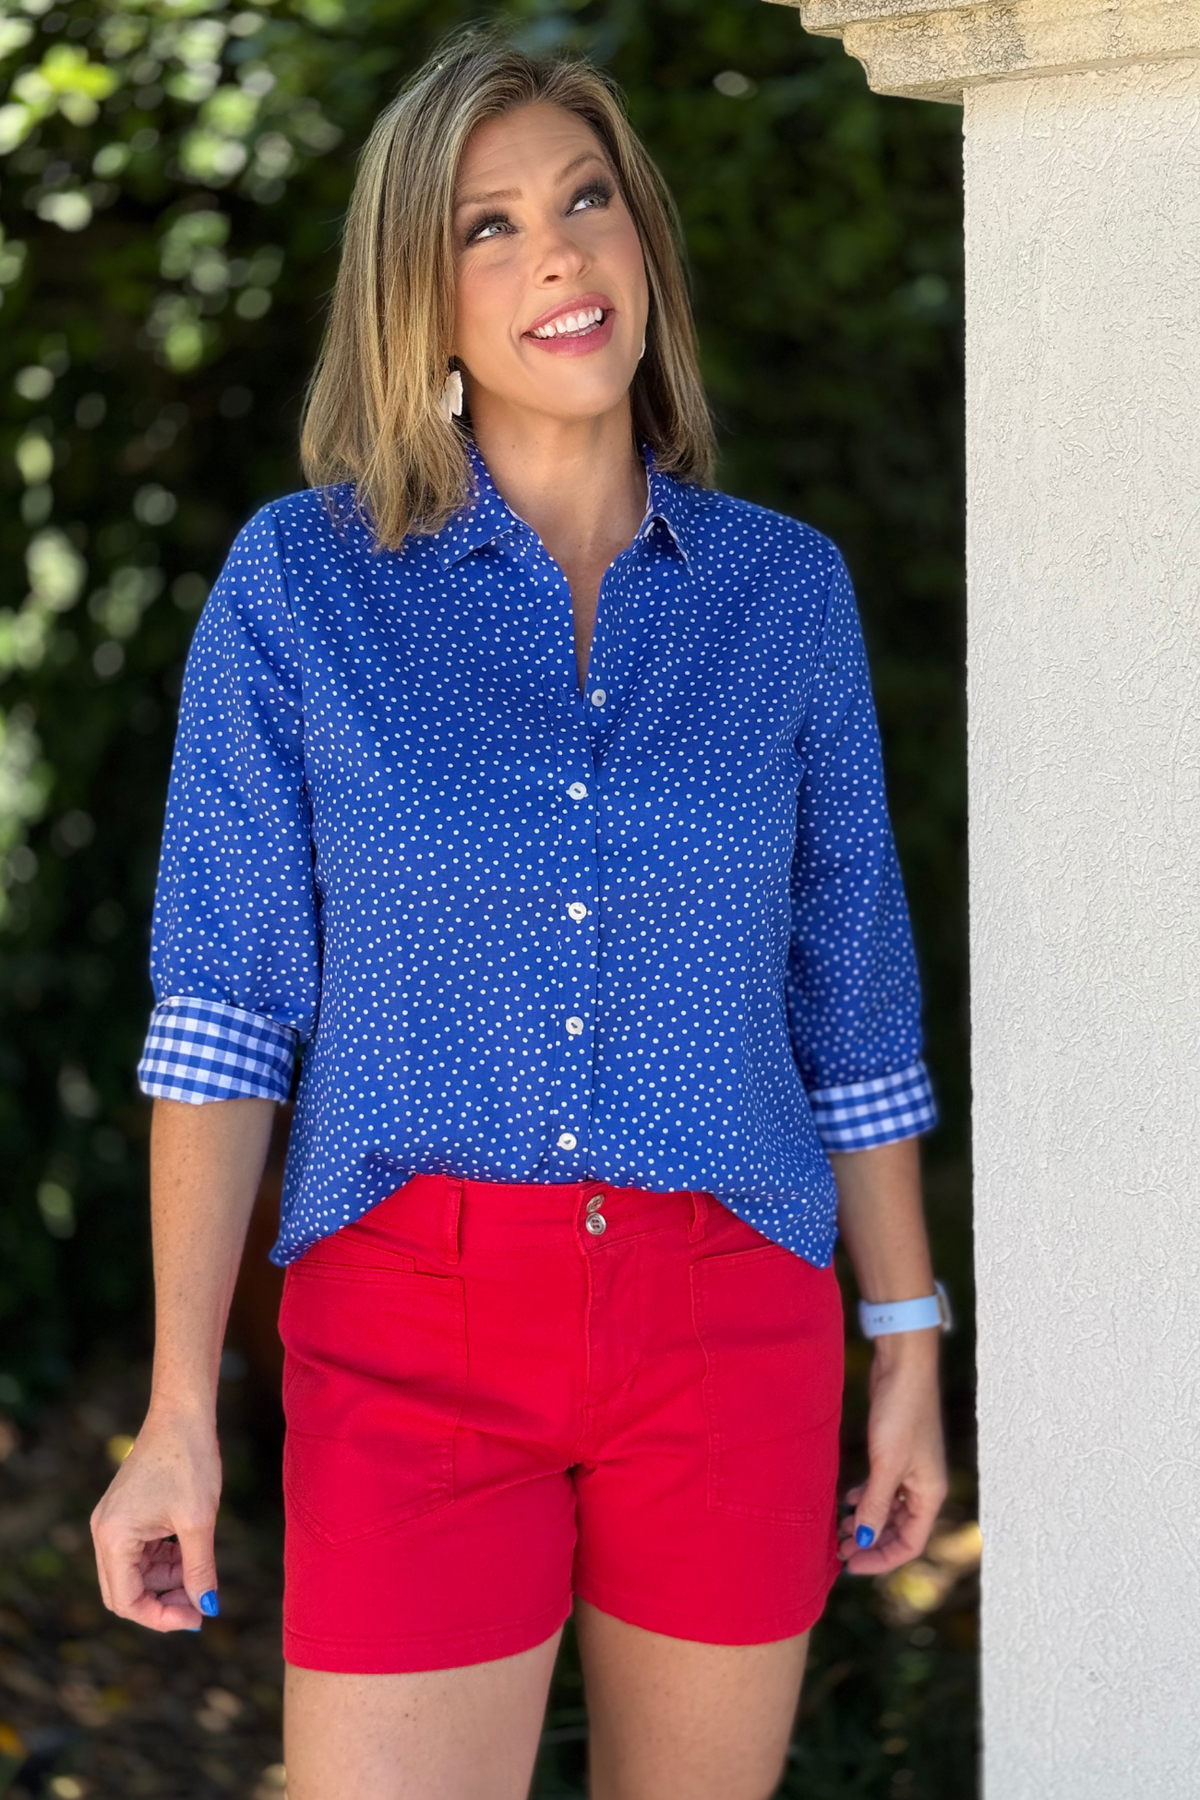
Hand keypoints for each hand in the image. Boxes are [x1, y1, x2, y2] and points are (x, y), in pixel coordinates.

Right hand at [91, 1406, 221, 1631]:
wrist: (183, 1413)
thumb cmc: (189, 1460)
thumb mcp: (199, 1521)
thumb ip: (200, 1569)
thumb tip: (207, 1607)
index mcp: (113, 1537)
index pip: (126, 1600)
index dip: (161, 1617)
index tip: (198, 1618)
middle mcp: (104, 1532)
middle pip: (124, 1592)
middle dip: (161, 1604)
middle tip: (199, 1607)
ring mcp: (113, 1522)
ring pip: (133, 1574)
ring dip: (164, 1583)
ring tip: (200, 1580)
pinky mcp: (126, 1513)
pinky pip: (139, 1553)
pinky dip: (163, 1563)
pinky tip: (191, 1559)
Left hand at [837, 1331, 946, 1574]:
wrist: (903, 1367)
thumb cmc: (901, 1414)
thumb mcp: (886, 1465)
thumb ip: (876, 1504)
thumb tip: (865, 1539)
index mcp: (930, 1494)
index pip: (910, 1544)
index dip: (882, 1558)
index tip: (852, 1564)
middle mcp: (924, 1486)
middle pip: (900, 1529)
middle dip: (872, 1542)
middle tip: (840, 1550)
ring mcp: (910, 1469)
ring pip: (889, 1509)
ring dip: (867, 1521)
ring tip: (840, 1530)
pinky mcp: (896, 1453)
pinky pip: (883, 1488)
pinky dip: (867, 1498)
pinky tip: (848, 1500)